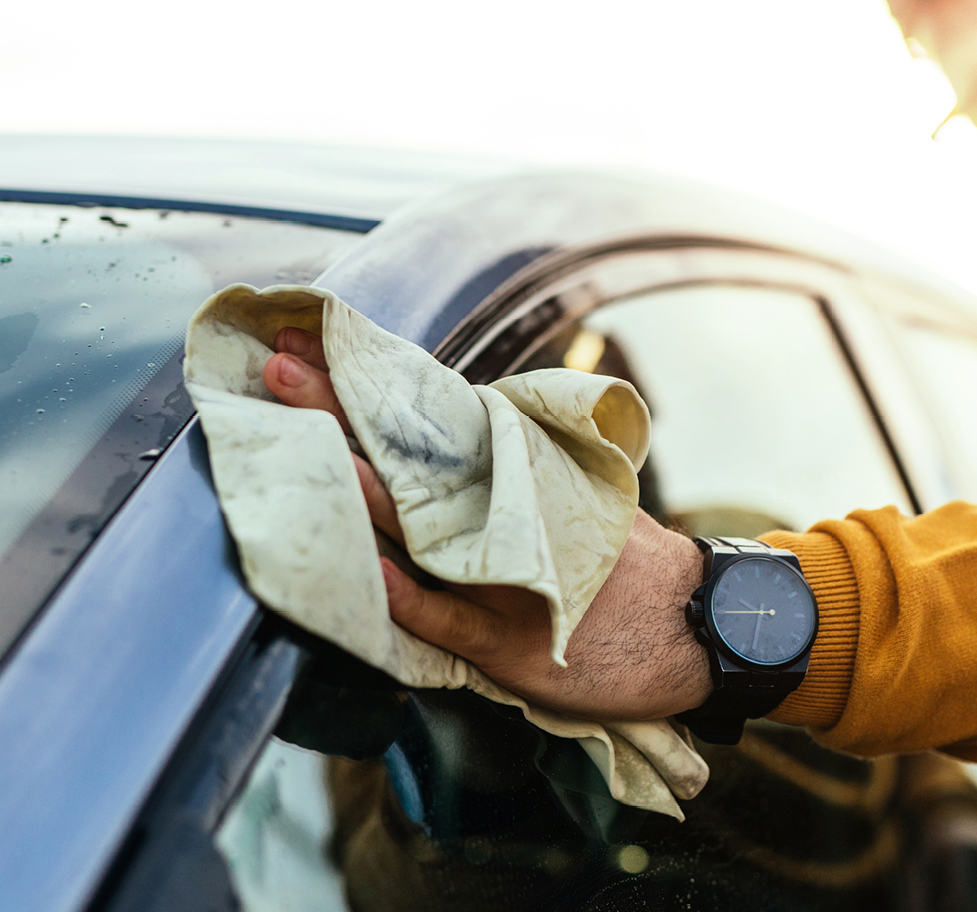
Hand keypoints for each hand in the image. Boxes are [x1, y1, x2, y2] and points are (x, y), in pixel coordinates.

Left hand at [263, 327, 713, 721]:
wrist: (697, 623)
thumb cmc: (626, 564)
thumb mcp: (567, 493)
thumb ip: (504, 470)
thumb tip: (439, 440)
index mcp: (508, 474)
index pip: (420, 416)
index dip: (358, 381)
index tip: (303, 338)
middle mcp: (500, 513)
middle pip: (405, 454)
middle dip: (337, 411)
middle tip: (278, 367)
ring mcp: (502, 576)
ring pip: (420, 529)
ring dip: (363, 490)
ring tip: (313, 452)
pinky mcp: (509, 639)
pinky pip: (450, 617)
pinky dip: (412, 595)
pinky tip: (374, 572)